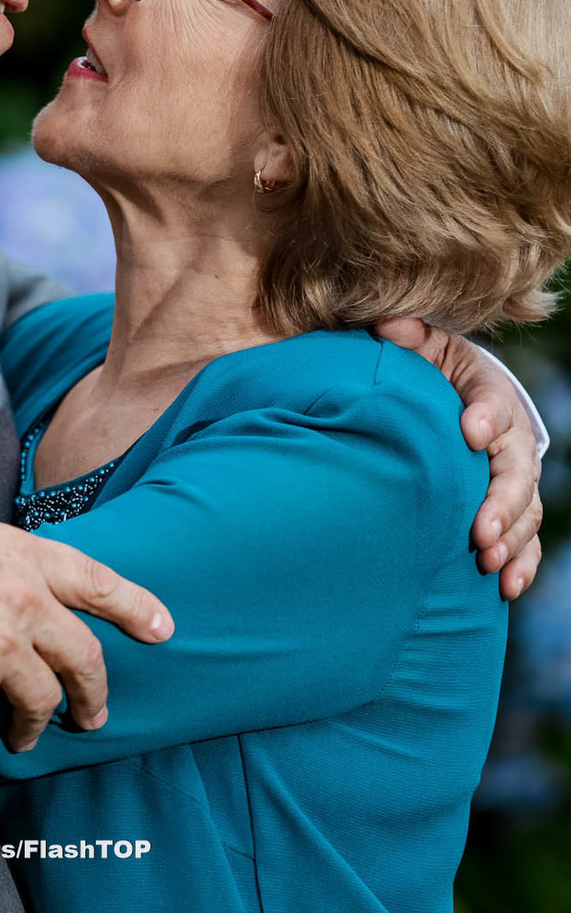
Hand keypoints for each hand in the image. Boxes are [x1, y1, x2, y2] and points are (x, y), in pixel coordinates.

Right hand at [0, 507, 172, 754]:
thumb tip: (6, 587)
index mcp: (21, 553)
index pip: (97, 579)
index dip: (135, 605)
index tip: (162, 628)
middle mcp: (23, 599)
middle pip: (83, 657)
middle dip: (93, 694)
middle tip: (94, 716)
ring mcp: (1, 645)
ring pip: (43, 702)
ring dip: (34, 726)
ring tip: (23, 737)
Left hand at [374, 318, 541, 598]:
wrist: (456, 400)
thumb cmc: (433, 373)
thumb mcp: (423, 347)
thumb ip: (406, 337)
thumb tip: (385, 326)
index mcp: (488, 391)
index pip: (493, 399)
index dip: (487, 415)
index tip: (470, 431)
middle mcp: (510, 438)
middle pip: (516, 469)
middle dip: (501, 500)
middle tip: (480, 529)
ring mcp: (514, 477)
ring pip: (525, 511)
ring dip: (511, 539)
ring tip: (487, 562)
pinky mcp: (511, 510)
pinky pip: (526, 540)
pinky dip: (521, 564)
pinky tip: (505, 586)